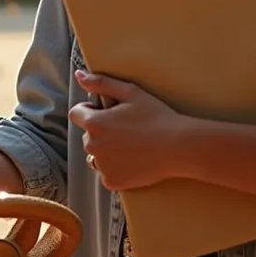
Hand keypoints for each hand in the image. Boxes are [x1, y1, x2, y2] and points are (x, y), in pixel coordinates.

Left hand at [69, 70, 189, 191]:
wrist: (179, 146)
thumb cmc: (156, 116)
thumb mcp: (130, 92)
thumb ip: (101, 83)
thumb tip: (79, 75)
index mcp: (94, 123)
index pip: (76, 114)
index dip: (89, 110)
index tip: (106, 111)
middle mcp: (92, 146)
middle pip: (87, 136)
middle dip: (101, 131)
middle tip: (126, 130)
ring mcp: (102, 166)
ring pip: (97, 155)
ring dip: (107, 151)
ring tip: (132, 145)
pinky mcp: (112, 181)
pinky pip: (107, 173)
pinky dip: (117, 168)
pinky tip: (135, 160)